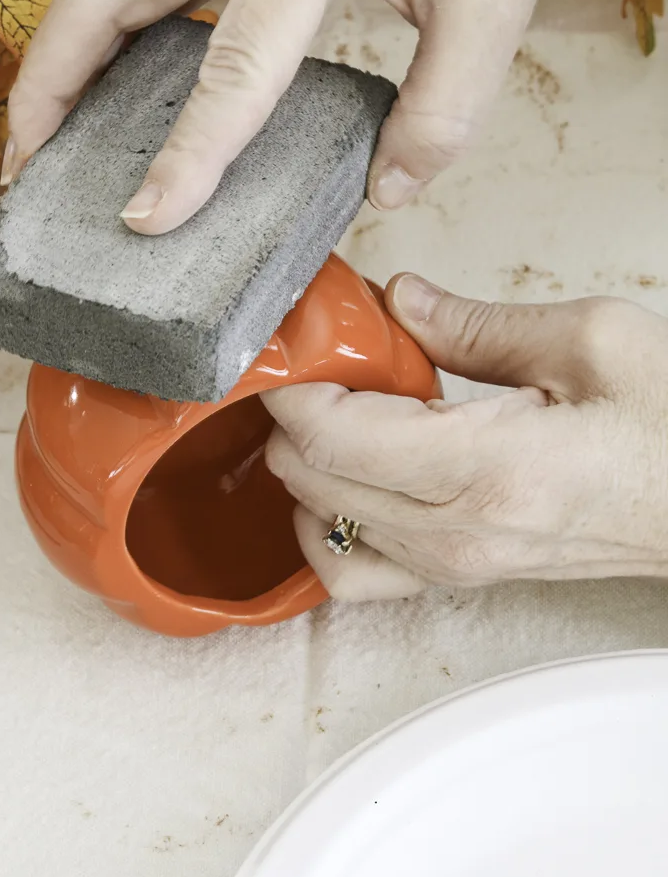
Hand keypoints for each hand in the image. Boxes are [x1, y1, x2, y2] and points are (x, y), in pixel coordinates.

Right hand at [5, 0, 667, 231]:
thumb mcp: (496, 7)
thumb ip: (445, 110)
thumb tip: (384, 191)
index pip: (232, 61)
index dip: (188, 149)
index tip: (147, 217)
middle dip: (52, 84)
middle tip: (34, 173)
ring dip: (62, 50)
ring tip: (50, 138)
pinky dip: (103, 25)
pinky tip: (112, 82)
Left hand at [262, 275, 667, 600]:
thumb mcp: (589, 340)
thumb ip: (474, 323)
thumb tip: (399, 302)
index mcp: (485, 470)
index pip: (330, 436)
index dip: (291, 383)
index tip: (288, 339)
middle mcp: (458, 533)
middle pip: (309, 479)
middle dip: (291, 409)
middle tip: (314, 354)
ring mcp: (456, 565)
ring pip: (318, 527)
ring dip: (305, 461)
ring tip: (335, 405)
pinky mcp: (462, 574)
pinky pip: (354, 572)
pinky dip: (326, 524)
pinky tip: (348, 475)